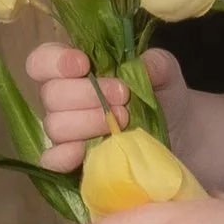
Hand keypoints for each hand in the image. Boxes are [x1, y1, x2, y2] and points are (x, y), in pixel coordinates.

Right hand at [23, 42, 188, 172]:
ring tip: (122, 122)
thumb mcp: (166, 72)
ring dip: (87, 122)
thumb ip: (155, 62)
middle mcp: (65, 100)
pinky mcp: (74, 162)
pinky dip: (64, 156)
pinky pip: (52, 160)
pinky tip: (82, 151)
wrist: (181, 135)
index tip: (84, 64)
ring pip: (54, 126)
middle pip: (50, 95)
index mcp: (76, 70)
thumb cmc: (164, 97)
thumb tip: (141, 66)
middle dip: (87, 94)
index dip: (55, 61)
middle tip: (123, 98)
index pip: (42, 61)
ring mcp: (68, 133)